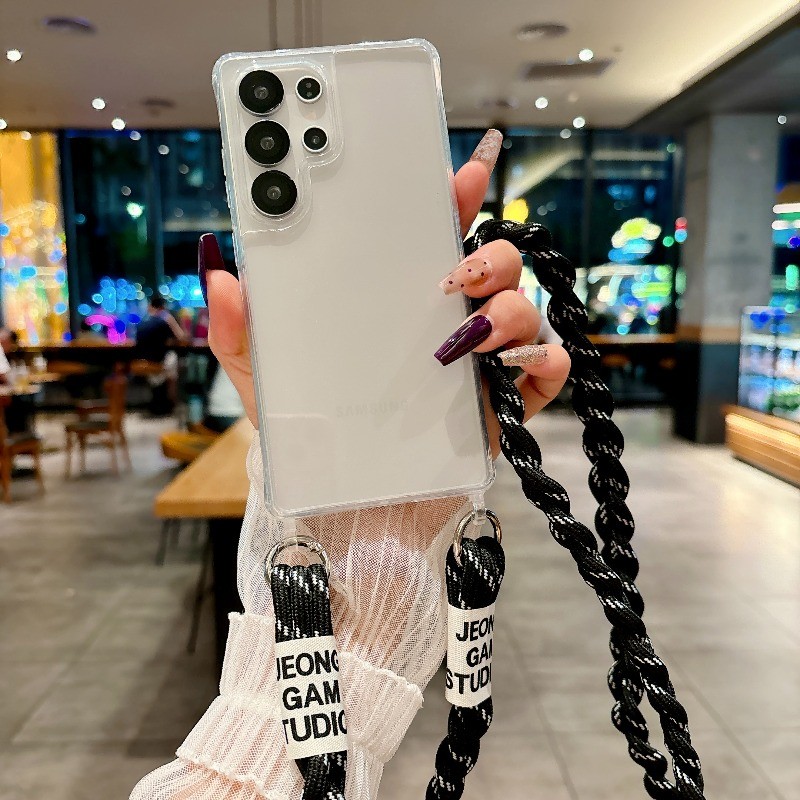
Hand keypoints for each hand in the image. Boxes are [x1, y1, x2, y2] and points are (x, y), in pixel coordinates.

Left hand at [198, 129, 569, 453]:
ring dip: (511, 310)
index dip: (454, 198)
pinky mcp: (504, 405)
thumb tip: (220, 277)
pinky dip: (546, 363)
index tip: (461, 173)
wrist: (348, 505)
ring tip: (474, 337)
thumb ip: (237, 331)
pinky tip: (519, 368)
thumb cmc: (310, 435)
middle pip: (494, 262)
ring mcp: (480, 362)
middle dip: (491, 255)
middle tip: (456, 277)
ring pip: (523, 308)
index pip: (434, 237)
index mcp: (399, 303)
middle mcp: (446, 322)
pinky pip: (546, 371)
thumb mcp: (264, 380)